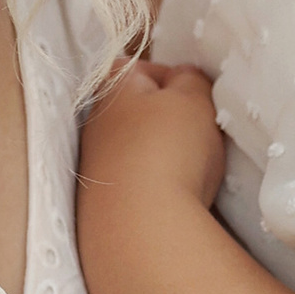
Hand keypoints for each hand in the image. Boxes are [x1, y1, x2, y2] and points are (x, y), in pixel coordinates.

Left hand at [78, 61, 227, 216]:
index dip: (168, 75)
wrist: (141, 227)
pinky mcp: (103, 203)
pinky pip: (136, 184)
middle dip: (167, 118)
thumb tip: (184, 78)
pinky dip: (155, 186)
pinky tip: (176, 196)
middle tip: (199, 129)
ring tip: (191, 168)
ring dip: (161, 155)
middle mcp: (95, 126)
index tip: (194, 92)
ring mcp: (95, 167)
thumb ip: (191, 80)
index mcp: (112, 90)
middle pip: (135, 110)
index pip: (135, 67)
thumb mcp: (194, 100)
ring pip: (135, 149)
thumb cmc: (168, 152)